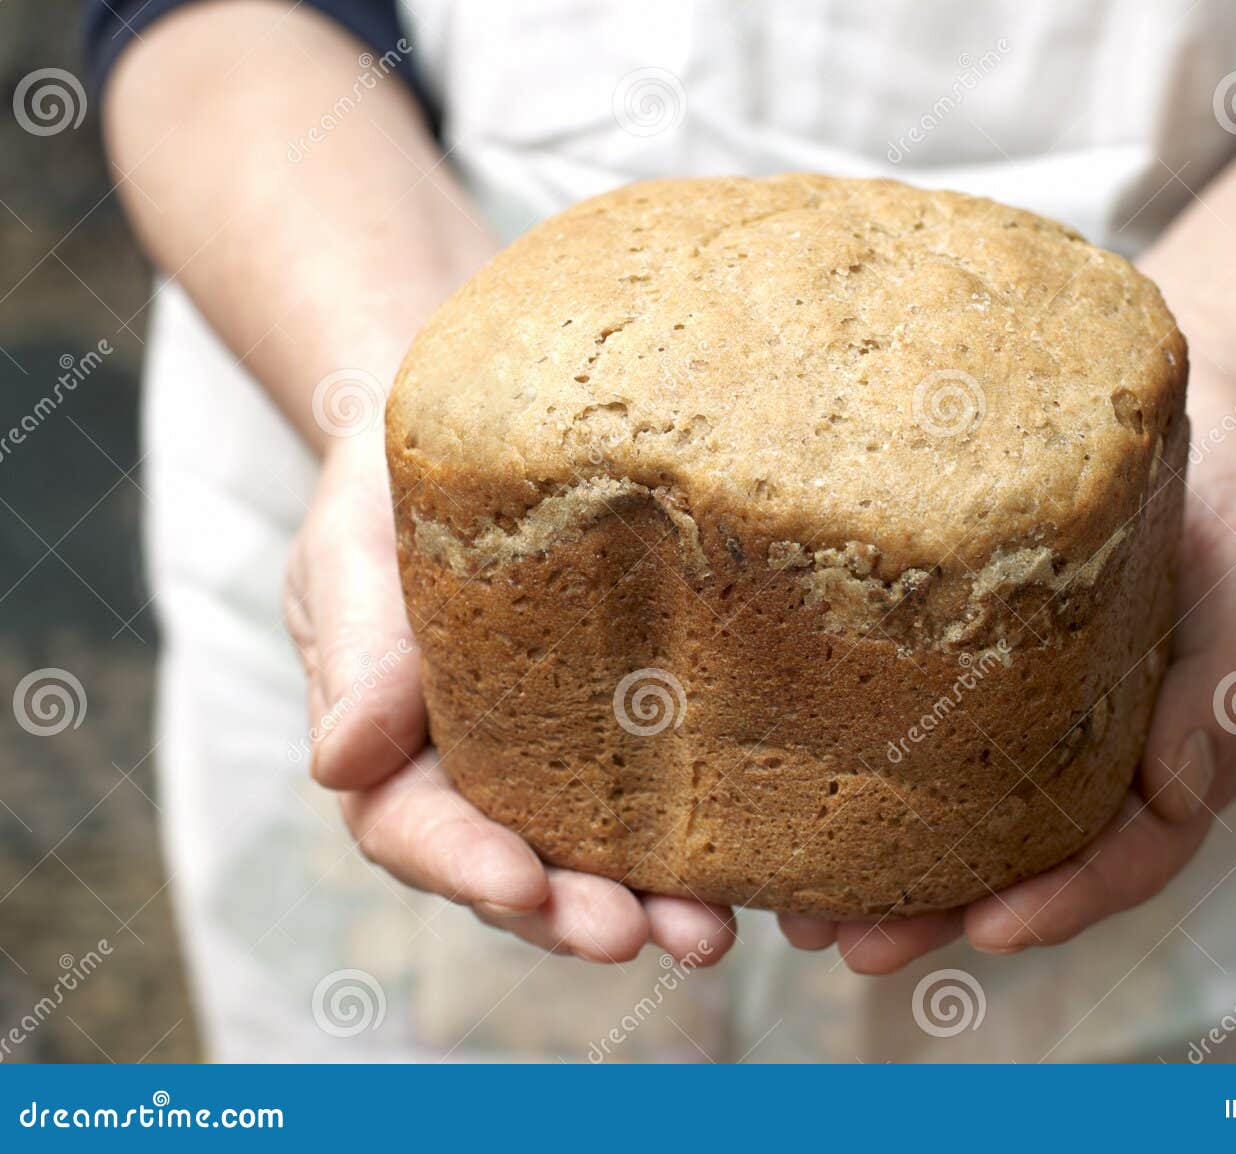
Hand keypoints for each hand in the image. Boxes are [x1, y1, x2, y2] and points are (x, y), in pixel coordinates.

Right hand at [282, 428, 736, 964]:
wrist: (467, 442)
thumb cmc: (388, 493)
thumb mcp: (350, 557)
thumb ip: (355, 654)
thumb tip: (338, 766)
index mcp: (390, 751)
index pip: (412, 831)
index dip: (463, 867)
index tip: (519, 887)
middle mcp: (472, 778)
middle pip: (512, 873)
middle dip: (569, 916)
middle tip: (630, 937)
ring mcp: (549, 766)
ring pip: (590, 861)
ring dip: (644, 907)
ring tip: (705, 934)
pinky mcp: (622, 734)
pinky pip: (656, 802)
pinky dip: (695, 847)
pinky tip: (748, 873)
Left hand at [776, 379, 1235, 970]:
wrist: (1192, 426)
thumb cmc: (1232, 505)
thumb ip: (1230, 684)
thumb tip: (1180, 795)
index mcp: (1178, 759)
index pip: (1132, 856)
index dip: (1067, 903)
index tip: (991, 931)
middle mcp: (1101, 760)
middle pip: (1026, 865)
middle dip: (941, 916)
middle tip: (854, 948)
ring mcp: (1040, 724)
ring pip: (966, 823)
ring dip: (890, 876)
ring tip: (802, 914)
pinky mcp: (984, 675)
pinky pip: (930, 741)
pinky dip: (874, 780)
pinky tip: (800, 795)